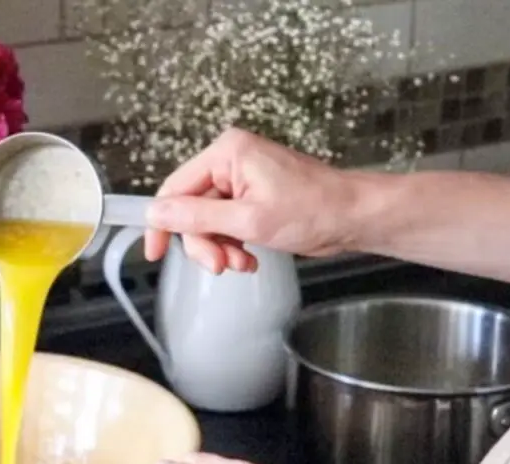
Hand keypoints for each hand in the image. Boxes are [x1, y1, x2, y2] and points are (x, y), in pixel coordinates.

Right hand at [145, 128, 358, 272]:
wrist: (355, 218)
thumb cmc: (314, 210)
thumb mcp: (248, 219)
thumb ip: (197, 218)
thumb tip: (156, 213)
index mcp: (227, 153)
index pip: (175, 188)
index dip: (163, 222)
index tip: (155, 251)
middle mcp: (231, 161)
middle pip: (190, 209)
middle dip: (204, 242)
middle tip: (220, 265)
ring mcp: (241, 180)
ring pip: (207, 222)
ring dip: (220, 248)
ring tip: (242, 263)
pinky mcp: (251, 197)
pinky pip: (225, 224)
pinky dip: (233, 245)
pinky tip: (249, 258)